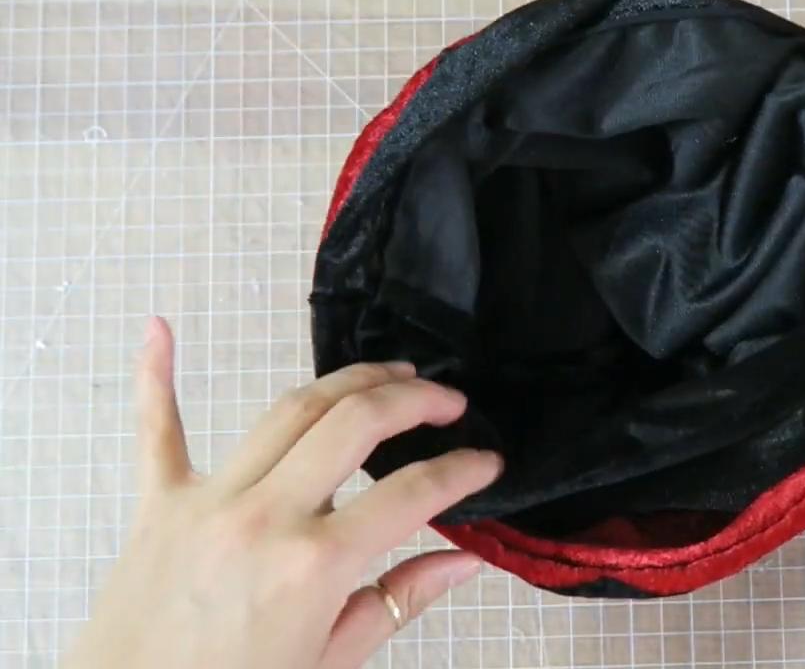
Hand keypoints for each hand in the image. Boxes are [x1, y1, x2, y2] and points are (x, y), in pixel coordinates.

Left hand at [65, 317, 501, 668]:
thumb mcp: (331, 662)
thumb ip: (399, 601)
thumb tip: (464, 561)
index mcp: (314, 566)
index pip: (411, 495)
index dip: (460, 471)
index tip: (485, 461)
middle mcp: (264, 518)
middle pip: (353, 424)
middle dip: (413, 400)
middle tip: (448, 401)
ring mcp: (209, 502)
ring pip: (288, 411)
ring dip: (346, 382)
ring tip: (388, 375)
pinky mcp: (160, 504)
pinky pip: (158, 430)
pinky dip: (158, 377)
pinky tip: (160, 330)